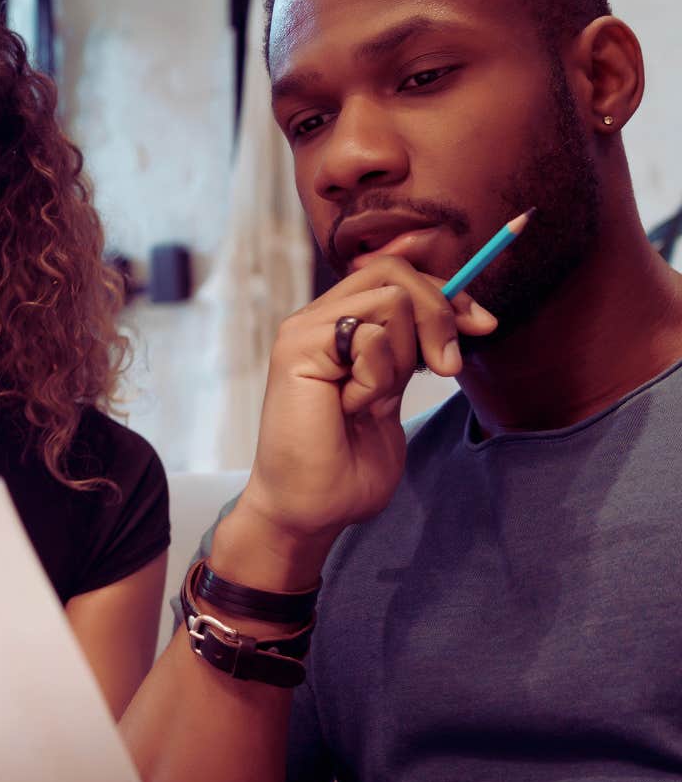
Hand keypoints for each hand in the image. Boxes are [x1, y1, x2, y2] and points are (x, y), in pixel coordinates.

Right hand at [223, 257, 496, 587]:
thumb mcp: (392, 392)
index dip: (447, 294)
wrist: (311, 509)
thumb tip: (465, 313)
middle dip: (439, 313)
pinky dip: (377, 379)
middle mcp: (317, 320)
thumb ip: (409, 350)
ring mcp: (303, 332)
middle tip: (446, 369)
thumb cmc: (347, 464)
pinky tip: (351, 408)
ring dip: (402, 357)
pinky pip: (369, 338)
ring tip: (374, 399)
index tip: (484, 326)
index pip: (396, 275)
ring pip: (391, 299)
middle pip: (394, 272)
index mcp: (338, 326)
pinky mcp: (297, 350)